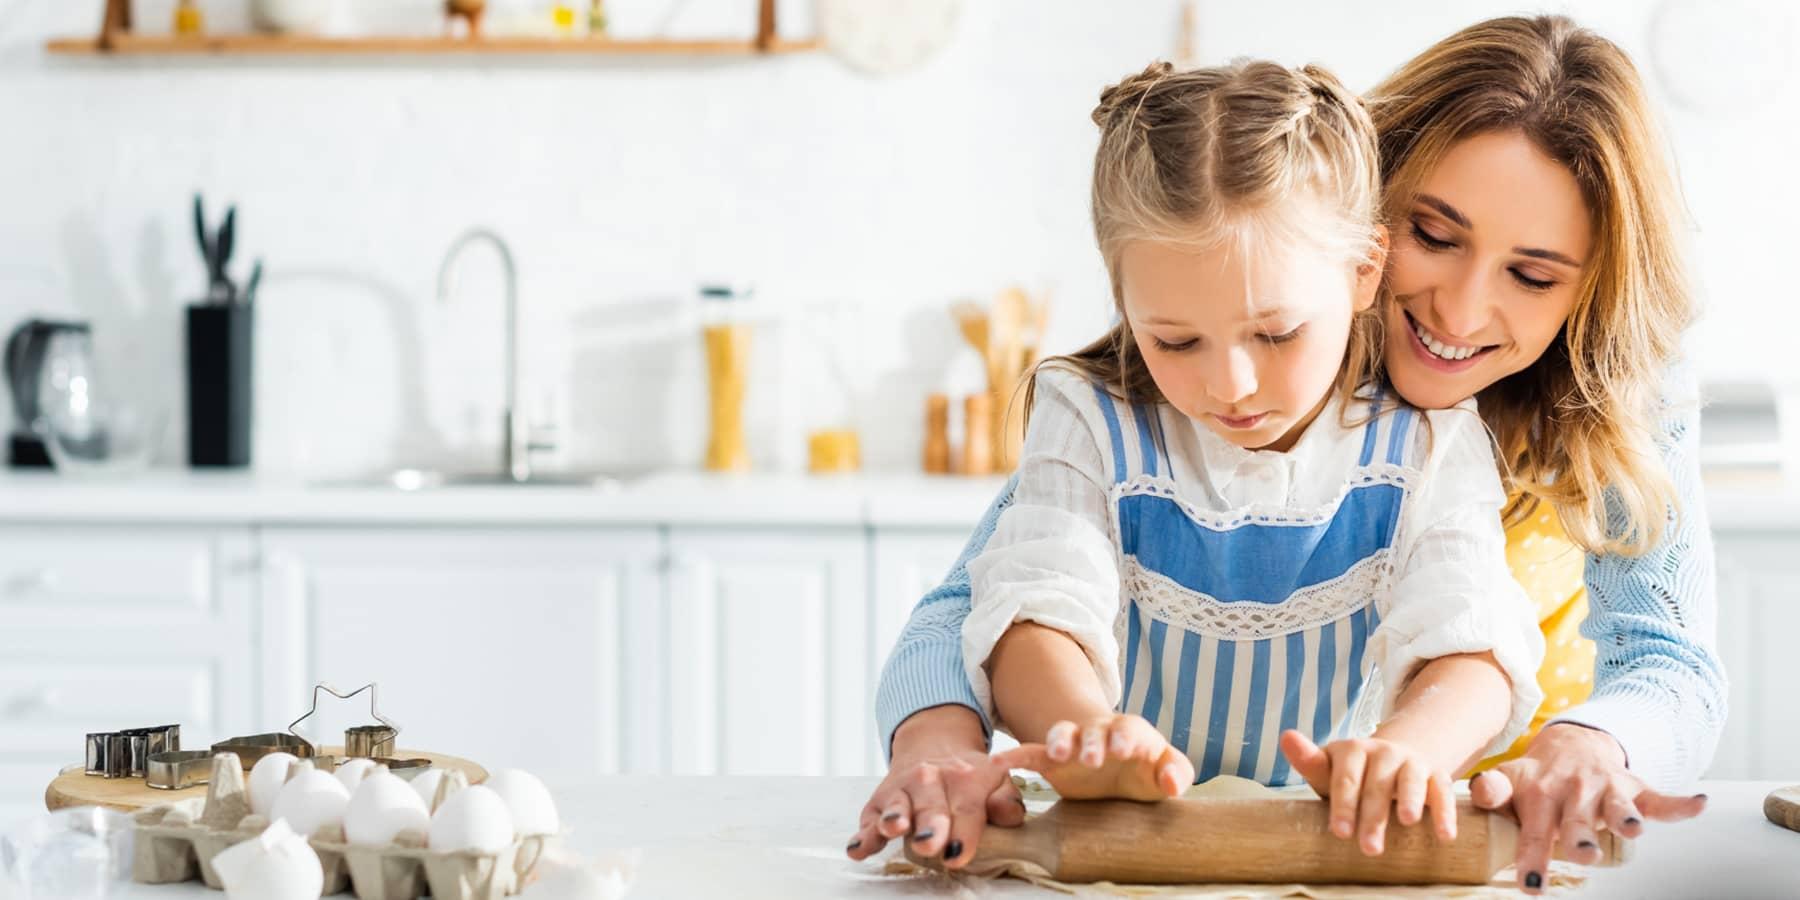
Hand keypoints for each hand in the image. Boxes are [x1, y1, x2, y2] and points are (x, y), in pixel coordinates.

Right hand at [846, 705, 1025, 869]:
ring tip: (893, 828)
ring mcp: (902, 789)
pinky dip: (862, 834)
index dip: (964, 833)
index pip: (967, 809)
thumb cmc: (971, 776)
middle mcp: (929, 780)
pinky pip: (868, 818)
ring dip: (893, 818)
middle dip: (929, 825)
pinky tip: (857, 849)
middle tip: (929, 844)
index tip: (959, 853)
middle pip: (930, 806)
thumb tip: (1008, 813)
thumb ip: (1006, 799)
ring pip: (895, 805)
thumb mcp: (997, 780)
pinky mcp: (878, 801)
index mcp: (965, 778)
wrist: (934, 744)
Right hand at [992, 713, 1193, 801]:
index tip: (1122, 750)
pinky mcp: (1052, 761)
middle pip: (1094, 730)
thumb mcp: (1166, 773)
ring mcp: (1074, 745)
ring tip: (1055, 755)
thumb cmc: (1146, 770)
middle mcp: (1099, 733)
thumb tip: (1171, 783)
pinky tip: (998, 764)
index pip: (1129, 729)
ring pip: (1062, 733)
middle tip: (1091, 758)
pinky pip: (1030, 754)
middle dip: (1091, 742)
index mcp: (1130, 733)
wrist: (1116, 772)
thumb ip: (1176, 773)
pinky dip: (1014, 756)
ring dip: (1059, 740)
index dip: (1124, 737)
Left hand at [1279, 729, 1456, 855]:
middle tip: (1369, 848)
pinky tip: (1445, 835)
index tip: (1340, 833)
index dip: (1343, 805)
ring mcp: (1410, 762)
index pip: (1345, 778)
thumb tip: (1286, 736)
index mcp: (1352, 750)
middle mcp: (1383, 752)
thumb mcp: (1329, 770)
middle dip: (1372, 817)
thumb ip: (1309, 761)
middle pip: (1376, 786)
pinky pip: (1442, 791)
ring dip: (1410, 801)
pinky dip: (1445, 812)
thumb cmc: (1353, 775)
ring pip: (1410, 780)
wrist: (1395, 760)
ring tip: (1408, 821)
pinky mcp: (1436, 775)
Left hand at [1468, 722, 1707, 894]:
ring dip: (1625, 817)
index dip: (1531, 857)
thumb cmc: (1538, 776)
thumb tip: (1477, 790)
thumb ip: (1493, 789)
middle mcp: (1573, 791)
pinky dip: (1679, 803)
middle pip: (1577, 821)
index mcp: (1539, 795)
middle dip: (1581, 839)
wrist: (1574, 741)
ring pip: (1618, 807)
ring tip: (1633, 828)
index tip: (1531, 887)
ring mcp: (1606, 789)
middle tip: (1582, 854)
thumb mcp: (1511, 780)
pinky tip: (1698, 803)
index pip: (1532, 831)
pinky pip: (1659, 797)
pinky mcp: (1634, 787)